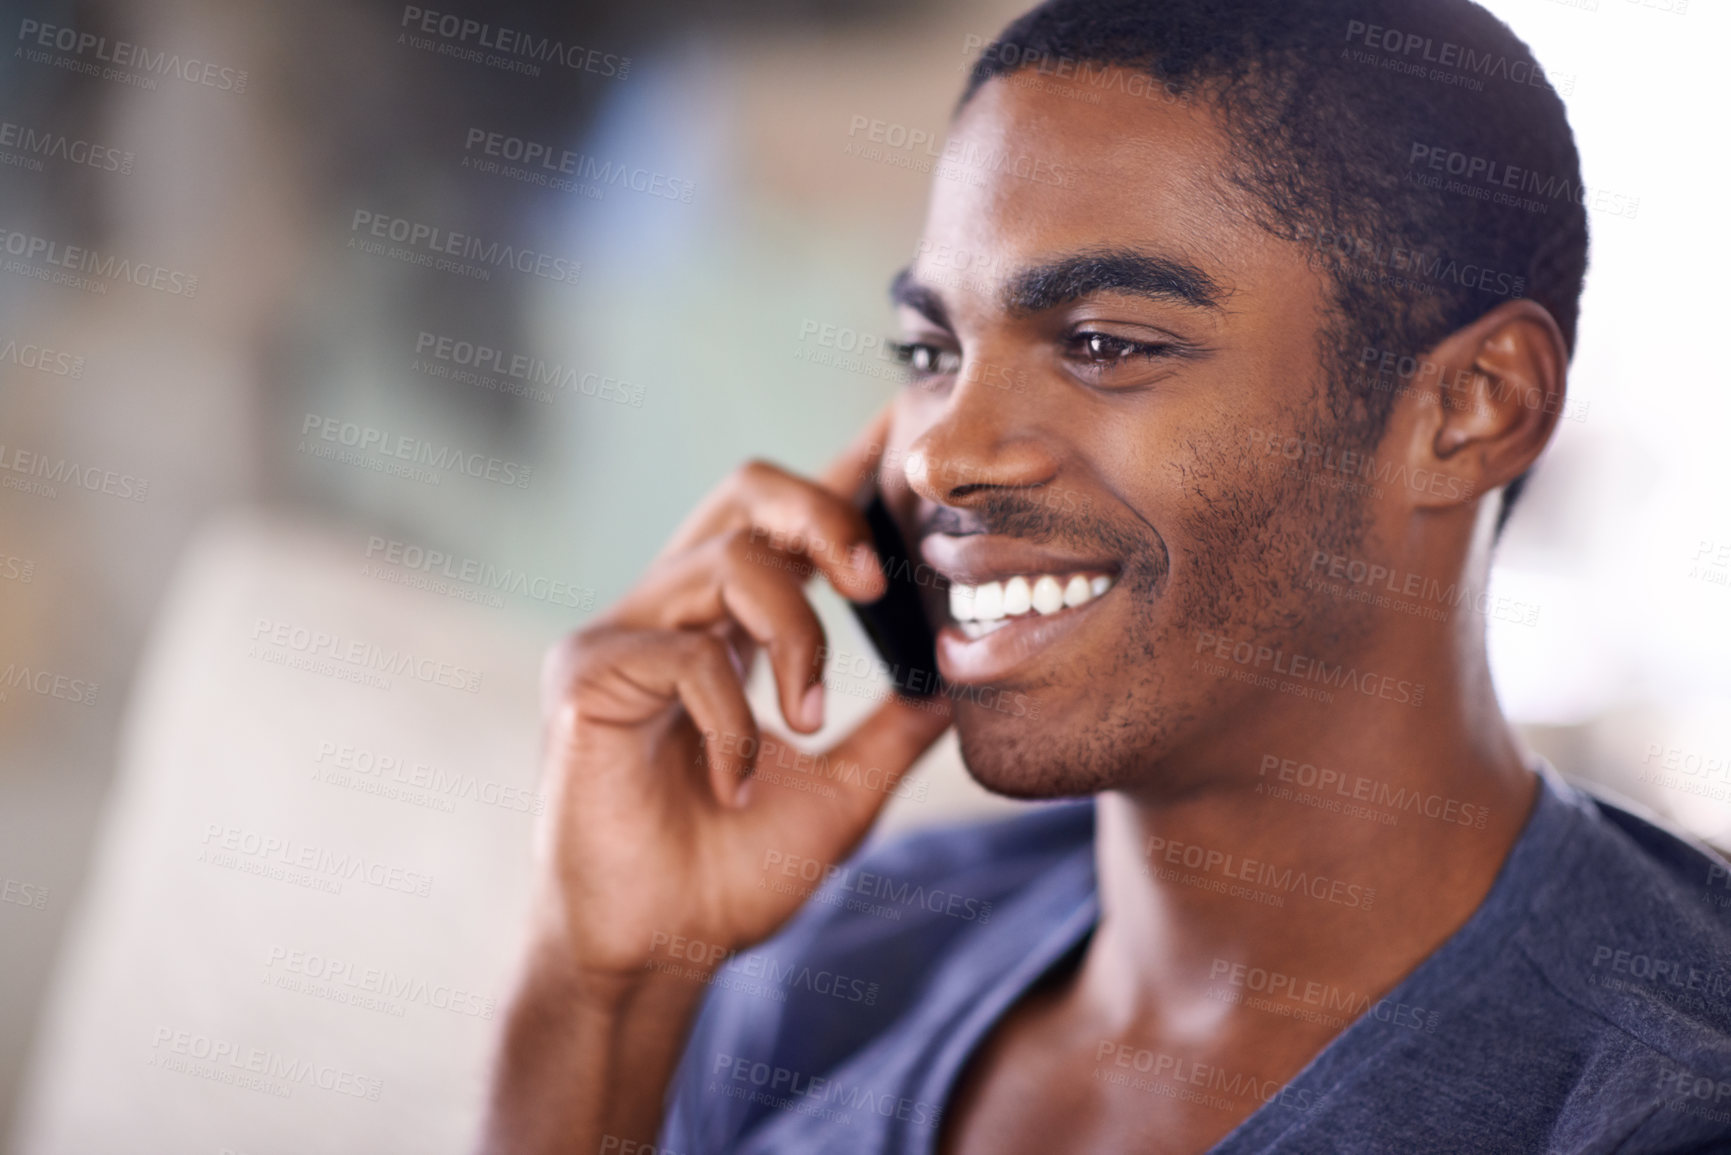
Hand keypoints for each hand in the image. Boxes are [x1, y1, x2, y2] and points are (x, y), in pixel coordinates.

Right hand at [531, 408, 951, 987]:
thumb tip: (961, 677)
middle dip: (821, 512)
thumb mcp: (842, 793)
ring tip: (808, 718)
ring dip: (794, 639)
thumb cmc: (732, 873)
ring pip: (727, 563)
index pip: (789, 524)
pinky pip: (685, 653)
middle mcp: (674, 612)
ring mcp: (624, 637)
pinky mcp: (587, 676)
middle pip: (745, 492)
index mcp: (730, 627)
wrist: (657, 953)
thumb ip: (894, 730)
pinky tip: (738, 780)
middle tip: (870, 582)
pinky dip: (735, 718)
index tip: (904, 428)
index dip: (843, 470)